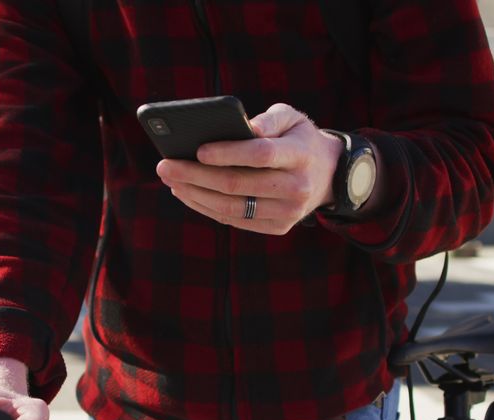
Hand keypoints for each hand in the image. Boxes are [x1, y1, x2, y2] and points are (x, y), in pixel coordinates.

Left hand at [156, 103, 343, 234]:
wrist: (328, 175)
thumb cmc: (298, 139)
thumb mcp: (292, 118)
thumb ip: (268, 119)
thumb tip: (243, 126)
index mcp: (300, 155)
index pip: (260, 155)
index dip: (227, 153)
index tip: (197, 149)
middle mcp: (296, 187)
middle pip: (238, 184)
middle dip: (195, 175)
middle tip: (165, 166)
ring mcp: (288, 212)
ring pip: (231, 207)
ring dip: (194, 194)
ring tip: (170, 180)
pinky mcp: (278, 227)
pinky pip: (235, 219)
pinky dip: (206, 207)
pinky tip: (187, 192)